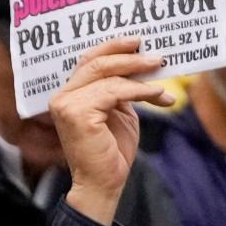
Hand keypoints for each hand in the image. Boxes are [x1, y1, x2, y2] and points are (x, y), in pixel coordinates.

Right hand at [49, 38, 165, 225]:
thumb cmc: (111, 151)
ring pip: (107, 75)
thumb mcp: (119, 111)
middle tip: (156, 55)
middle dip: (128, 54)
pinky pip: (114, 91)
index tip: (140, 41)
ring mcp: (67, 105)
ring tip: (163, 73)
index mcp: (69, 94)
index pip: (89, 60)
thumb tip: (143, 63)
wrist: (103, 184)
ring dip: (139, 72)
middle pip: (95, 61)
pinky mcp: (77, 114)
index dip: (114, 47)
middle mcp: (62, 96)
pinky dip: (140, 90)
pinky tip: (159, 95)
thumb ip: (121, 88)